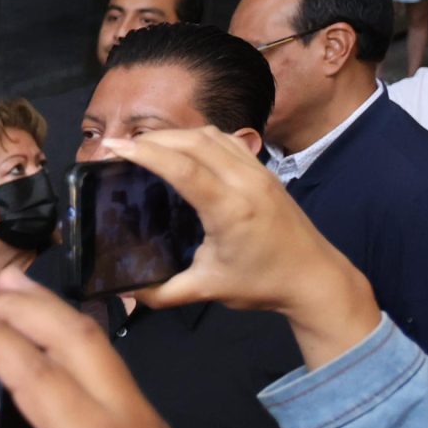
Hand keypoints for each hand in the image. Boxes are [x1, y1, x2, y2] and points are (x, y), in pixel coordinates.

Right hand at [98, 128, 379, 367]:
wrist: (313, 277)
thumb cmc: (262, 284)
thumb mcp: (206, 291)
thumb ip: (160, 293)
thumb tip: (123, 291)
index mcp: (231, 211)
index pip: (183, 168)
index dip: (145, 154)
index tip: (113, 147)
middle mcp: (247, 183)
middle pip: (194, 142)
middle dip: (152, 138)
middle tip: (119, 147)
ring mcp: (259, 172)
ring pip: (212, 135)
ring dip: (174, 134)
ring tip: (144, 145)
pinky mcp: (265, 171)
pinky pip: (227, 140)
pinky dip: (197, 137)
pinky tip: (181, 148)